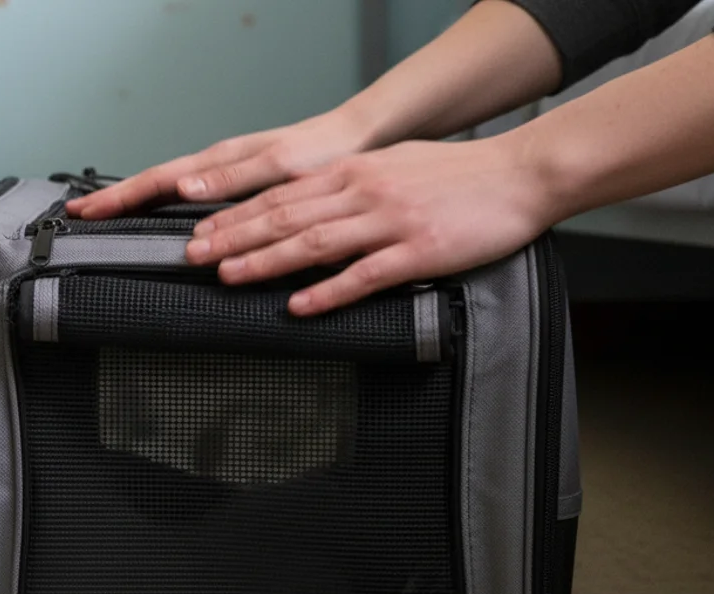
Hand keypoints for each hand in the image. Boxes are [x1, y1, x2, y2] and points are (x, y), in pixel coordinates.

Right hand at [66, 110, 371, 218]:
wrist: (356, 140)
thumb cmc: (323, 153)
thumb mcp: (280, 166)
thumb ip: (233, 179)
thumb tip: (184, 188)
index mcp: (221, 162)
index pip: (157, 180)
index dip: (121, 198)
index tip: (88, 212)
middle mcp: (218, 165)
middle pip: (154, 183)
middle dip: (115, 199)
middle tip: (81, 216)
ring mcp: (226, 173)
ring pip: (169, 188)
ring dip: (136, 202)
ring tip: (107, 216)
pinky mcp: (239, 181)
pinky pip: (191, 193)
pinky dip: (166, 203)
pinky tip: (162, 215)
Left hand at [184, 134, 558, 316]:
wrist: (520, 175)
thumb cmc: (458, 174)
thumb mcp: (394, 166)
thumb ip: (352, 184)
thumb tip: (313, 206)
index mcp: (355, 172)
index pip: (281, 195)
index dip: (237, 214)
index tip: (201, 230)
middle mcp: (364, 192)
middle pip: (285, 216)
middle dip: (234, 236)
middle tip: (194, 256)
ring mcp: (390, 222)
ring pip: (315, 243)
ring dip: (267, 262)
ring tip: (230, 277)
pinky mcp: (418, 251)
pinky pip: (364, 275)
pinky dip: (328, 292)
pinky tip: (299, 306)